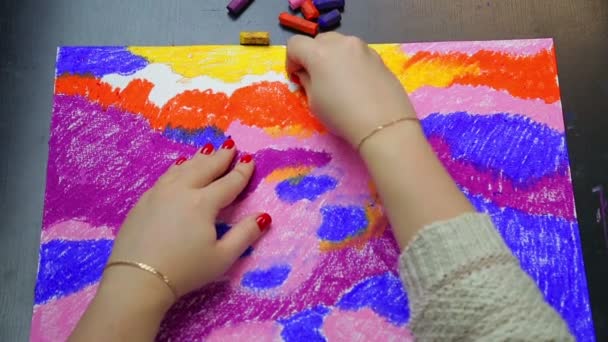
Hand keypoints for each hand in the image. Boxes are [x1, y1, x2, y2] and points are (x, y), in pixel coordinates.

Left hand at [107, 139, 271, 299]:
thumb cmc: (185, 270)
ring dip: (199, 158)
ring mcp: (159, 192)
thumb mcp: (222, 257)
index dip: (242, 171)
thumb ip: (245, 234)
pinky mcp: (144, 200)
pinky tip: (179, 167)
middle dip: (221, 157)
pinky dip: (178, 167)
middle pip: (205, 168)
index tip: (250, 160)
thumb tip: (264, 217)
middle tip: (231, 147)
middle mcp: (182, 190)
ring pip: (183, 168)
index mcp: (204, 202)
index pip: (228, 182)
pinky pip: (166, 175)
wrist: (137, 278)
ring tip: (208, 150)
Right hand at [286, 32, 416, 146]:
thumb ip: (307, 82)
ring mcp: (362, 48)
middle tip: (316, 78)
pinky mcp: (378, 57)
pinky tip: (356, 84)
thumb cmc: (341, 115)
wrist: (383, 124)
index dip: (291, 61)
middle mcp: (341, 43)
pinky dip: (350, 62)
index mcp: (319, 53)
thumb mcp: (314, 102)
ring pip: (340, 44)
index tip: (296, 77)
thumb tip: (307, 73)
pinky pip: (356, 53)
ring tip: (338, 81)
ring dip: (333, 57)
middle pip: (319, 40)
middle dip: (313, 56)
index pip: (295, 44)